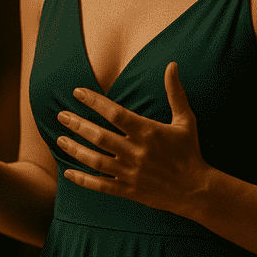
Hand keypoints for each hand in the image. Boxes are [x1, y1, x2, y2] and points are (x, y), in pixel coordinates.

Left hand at [55, 62, 210, 213]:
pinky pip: (100, 185)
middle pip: (99, 136)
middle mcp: (136, 152)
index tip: (78, 93)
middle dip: (77, 124)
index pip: (115, 114)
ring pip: (95, 160)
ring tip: (59, 139)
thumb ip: (175, 92)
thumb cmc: (190, 151)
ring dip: (75, 149)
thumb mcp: (186, 120)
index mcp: (148, 132)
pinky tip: (67, 172)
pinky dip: (83, 180)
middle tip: (61, 115)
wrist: (197, 189)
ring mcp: (130, 173)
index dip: (94, 102)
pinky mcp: (128, 190)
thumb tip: (172, 65)